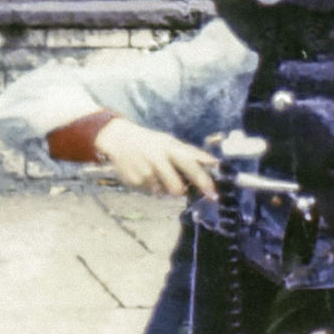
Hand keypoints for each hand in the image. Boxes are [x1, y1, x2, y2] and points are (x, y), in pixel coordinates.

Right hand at [95, 117, 218, 198]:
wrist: (118, 139)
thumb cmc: (150, 142)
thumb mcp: (170, 142)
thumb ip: (193, 153)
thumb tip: (215, 162)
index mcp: (168, 148)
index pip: (190, 166)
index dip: (203, 180)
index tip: (213, 194)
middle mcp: (156, 160)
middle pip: (176, 188)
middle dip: (179, 189)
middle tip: (175, 182)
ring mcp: (144, 172)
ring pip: (162, 192)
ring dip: (162, 186)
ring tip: (154, 172)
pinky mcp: (133, 182)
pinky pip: (149, 191)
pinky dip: (149, 185)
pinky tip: (143, 172)